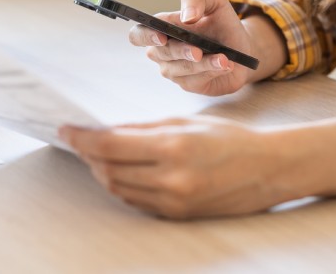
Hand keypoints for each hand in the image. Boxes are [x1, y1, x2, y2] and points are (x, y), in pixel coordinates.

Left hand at [59, 117, 294, 218]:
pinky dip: (123, 186)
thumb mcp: (186, 122)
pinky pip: (138, 201)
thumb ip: (143, 128)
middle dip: (89, 155)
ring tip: (97, 156)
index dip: (82, 138)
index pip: (110, 144)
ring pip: (120, 188)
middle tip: (79, 140)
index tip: (66, 129)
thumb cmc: (230, 139)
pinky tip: (121, 172)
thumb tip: (106, 131)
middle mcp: (171, 178)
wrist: (269, 169)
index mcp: (173, 147)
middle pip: (109, 169)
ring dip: (103, 172)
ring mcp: (174, 200)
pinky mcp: (177, 214)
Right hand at [129, 0, 252, 95]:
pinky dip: (212, 72)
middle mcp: (164, 52)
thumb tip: (186, 17)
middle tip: (197, 51)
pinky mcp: (190, 84)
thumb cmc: (222, 22)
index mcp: (162, 29)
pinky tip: (226, 65)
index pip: (139, 34)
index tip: (161, 36)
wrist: (243, 45)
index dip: (146, 36)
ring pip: (180, 69)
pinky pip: (196, 81)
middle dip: (180, 51)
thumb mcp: (213, 1)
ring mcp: (175, 70)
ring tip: (223, 58)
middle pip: (161, 53)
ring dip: (202, 64)